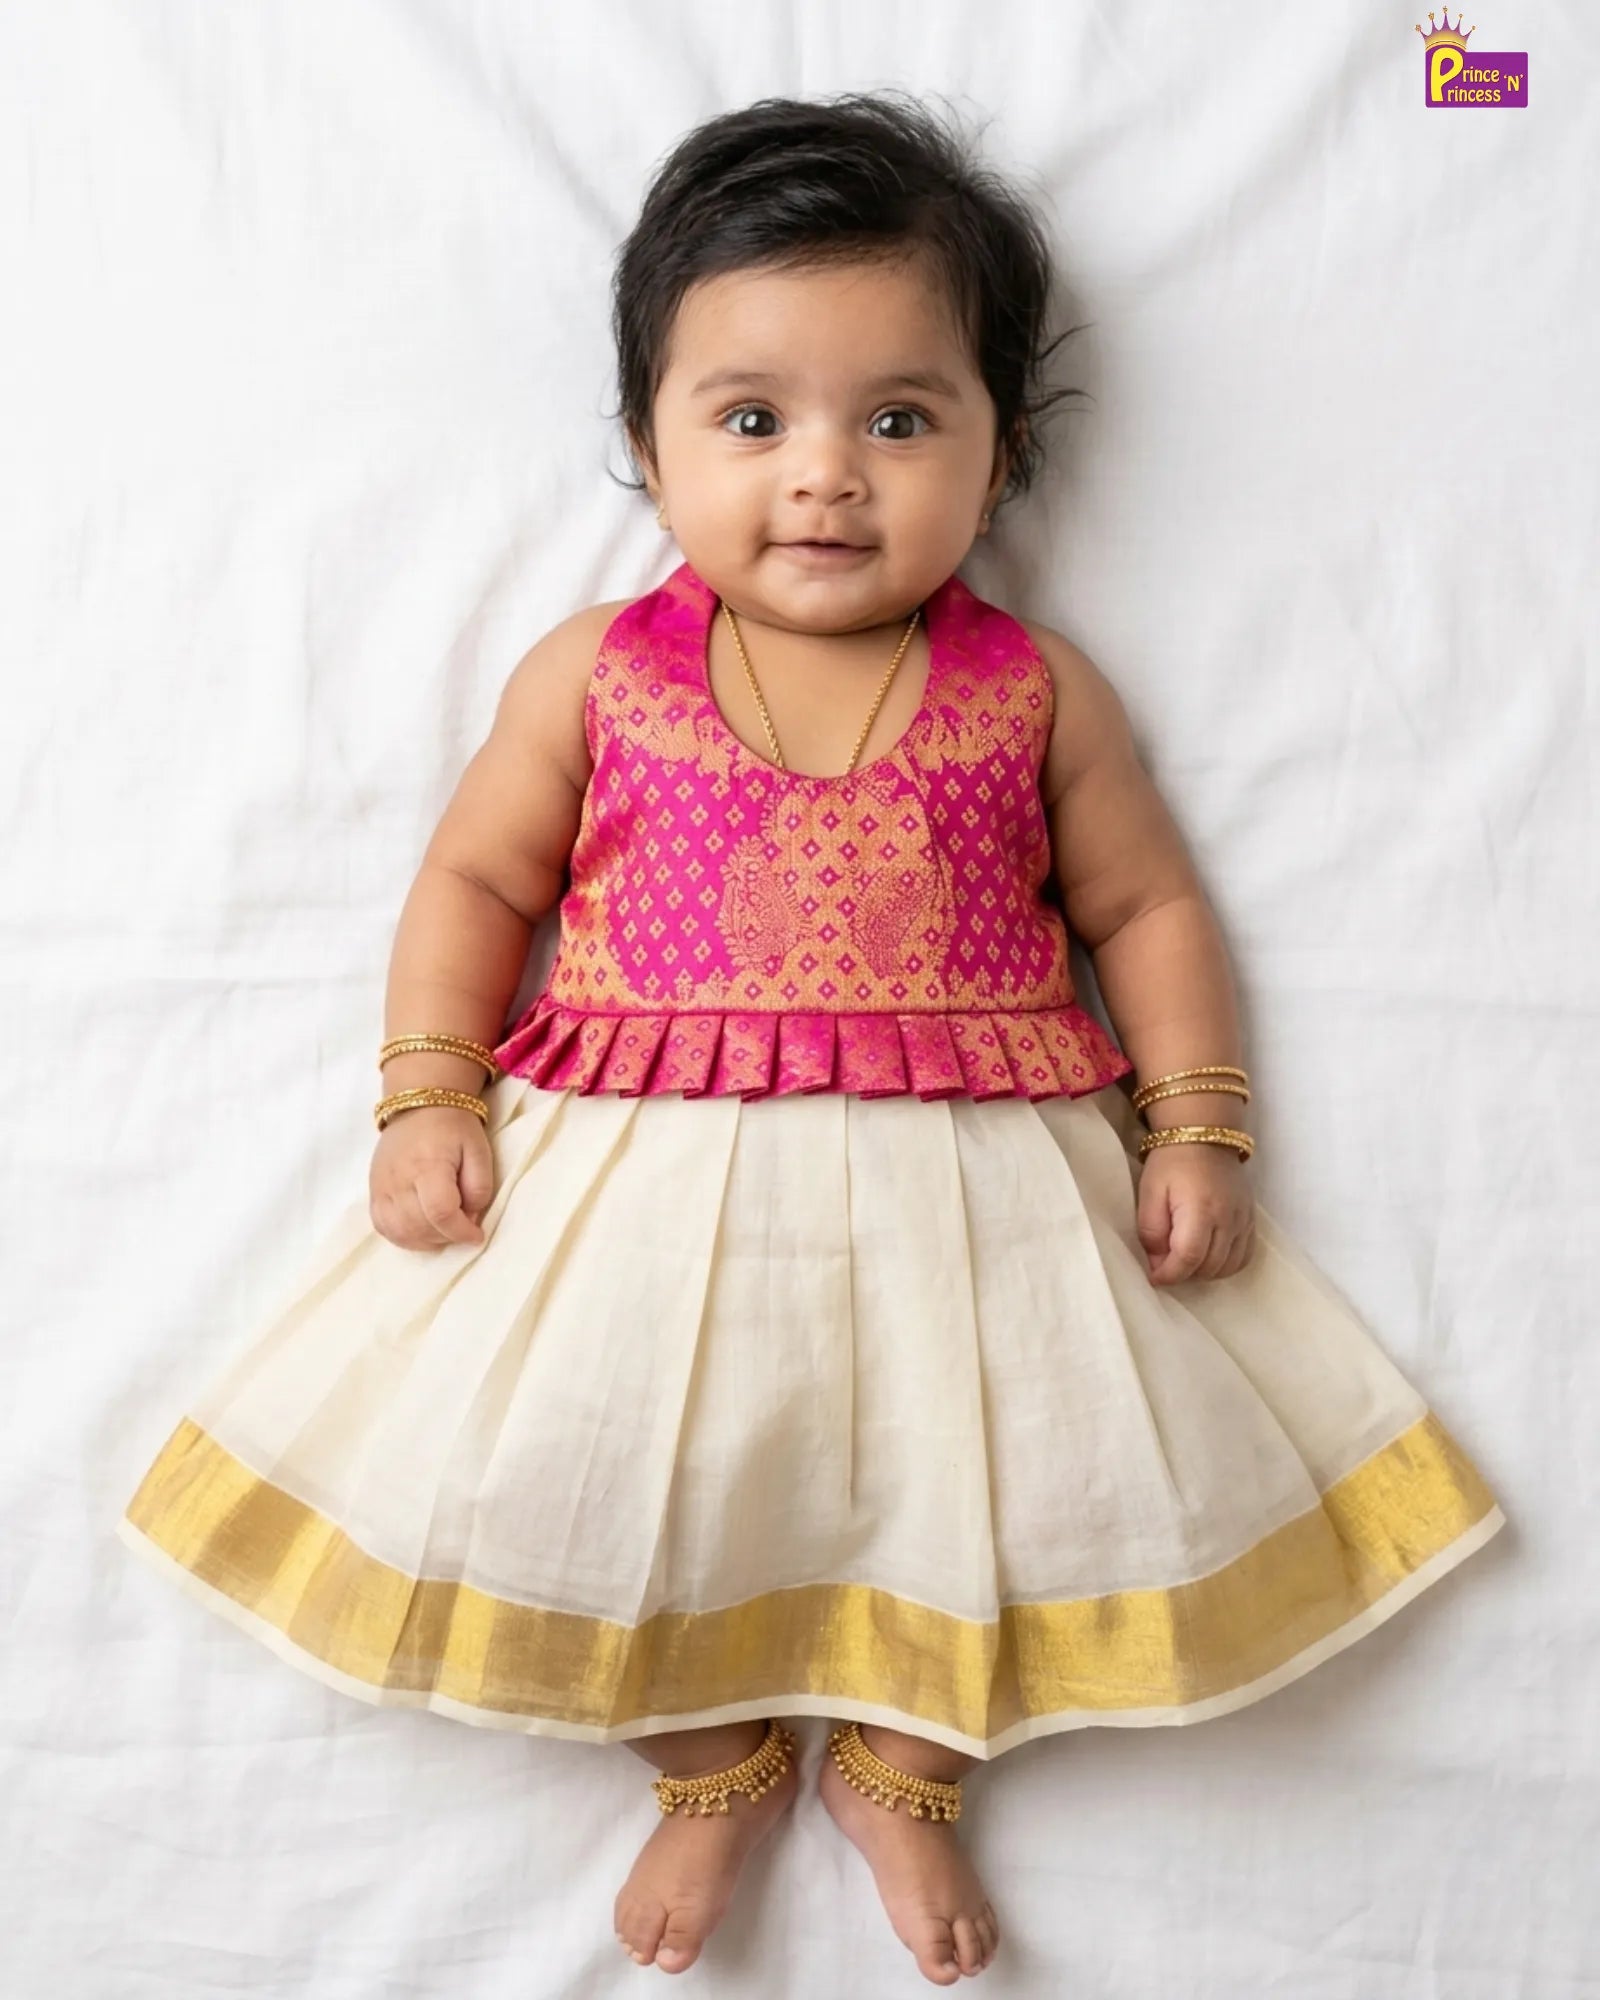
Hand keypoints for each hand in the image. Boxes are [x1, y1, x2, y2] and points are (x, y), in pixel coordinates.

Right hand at [369, 1106, 495, 1250]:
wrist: (419, 1105)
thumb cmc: (454, 1127)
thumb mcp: (479, 1151)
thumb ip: (479, 1187)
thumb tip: (469, 1218)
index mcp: (428, 1165)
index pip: (440, 1212)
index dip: (461, 1231)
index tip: (477, 1234)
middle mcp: (399, 1179)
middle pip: (419, 1227)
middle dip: (447, 1236)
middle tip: (462, 1225)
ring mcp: (381, 1186)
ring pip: (400, 1232)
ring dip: (427, 1241)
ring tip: (444, 1228)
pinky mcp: (373, 1191)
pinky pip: (383, 1227)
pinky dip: (404, 1237)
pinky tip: (423, 1231)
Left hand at [1135, 1143, 1254, 1285]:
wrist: (1204, 1137)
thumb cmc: (1171, 1164)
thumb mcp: (1150, 1192)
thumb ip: (1151, 1230)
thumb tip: (1157, 1263)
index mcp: (1200, 1209)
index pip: (1188, 1257)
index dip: (1170, 1274)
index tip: (1154, 1277)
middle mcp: (1228, 1218)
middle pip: (1209, 1266)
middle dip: (1183, 1274)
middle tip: (1166, 1264)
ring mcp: (1243, 1220)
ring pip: (1227, 1267)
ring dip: (1203, 1272)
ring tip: (1185, 1260)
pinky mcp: (1251, 1220)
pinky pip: (1244, 1257)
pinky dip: (1225, 1266)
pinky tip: (1208, 1257)